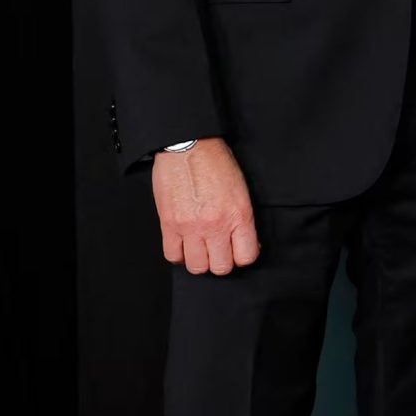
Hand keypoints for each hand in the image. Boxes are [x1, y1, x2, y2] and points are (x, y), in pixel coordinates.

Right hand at [152, 138, 259, 274]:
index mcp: (239, 215)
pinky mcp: (168, 225)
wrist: (189, 147)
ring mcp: (190, 227)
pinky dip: (179, 255)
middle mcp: (216, 225)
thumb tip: (245, 242)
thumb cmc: (217, 164)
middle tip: (220, 250)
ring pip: (197, 267)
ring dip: (200, 261)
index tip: (240, 250)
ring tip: (201, 248)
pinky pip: (173, 256)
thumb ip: (243, 219)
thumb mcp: (241, 191)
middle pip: (221, 267)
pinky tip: (185, 244)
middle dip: (222, 262)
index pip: (246, 256)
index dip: (244, 256)